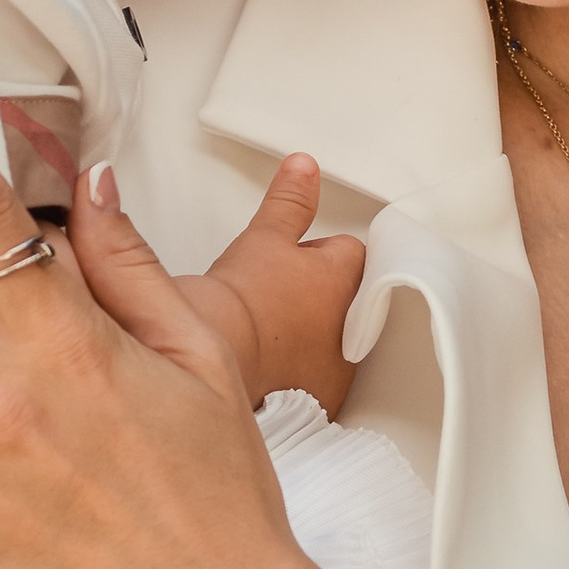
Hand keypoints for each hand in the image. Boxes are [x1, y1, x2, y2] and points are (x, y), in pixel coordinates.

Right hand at [179, 154, 365, 415]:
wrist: (215, 359)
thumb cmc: (240, 301)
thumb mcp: (263, 238)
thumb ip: (289, 202)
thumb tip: (304, 166)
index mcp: (347, 278)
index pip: (351, 254)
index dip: (318, 253)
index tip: (292, 259)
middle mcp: (354, 326)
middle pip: (346, 298)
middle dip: (321, 295)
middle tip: (278, 294)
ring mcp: (339, 367)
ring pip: (335, 339)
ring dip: (313, 334)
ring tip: (271, 331)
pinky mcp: (319, 402)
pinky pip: (318, 380)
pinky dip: (300, 372)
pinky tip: (272, 366)